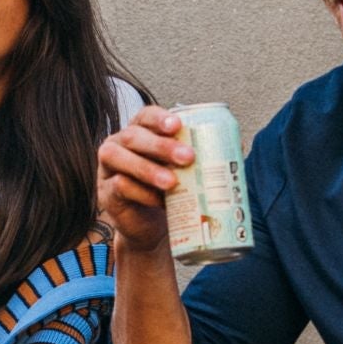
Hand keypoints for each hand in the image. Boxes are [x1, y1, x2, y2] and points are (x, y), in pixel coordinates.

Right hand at [97, 106, 192, 254]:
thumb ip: (201, 156)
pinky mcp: (105, 192)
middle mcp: (119, 144)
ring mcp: (108, 167)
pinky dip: (141, 193)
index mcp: (139, 132)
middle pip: (134, 136)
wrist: (149, 226)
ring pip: (121, 158)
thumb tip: (237, 146)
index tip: (178, 125)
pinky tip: (159, 201)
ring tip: (173, 182)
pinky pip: (119, 186)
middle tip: (188, 157)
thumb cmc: (168, 191)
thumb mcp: (183, 171)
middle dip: (161, 145)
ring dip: (148, 169)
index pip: (145, 116)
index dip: (160, 118)